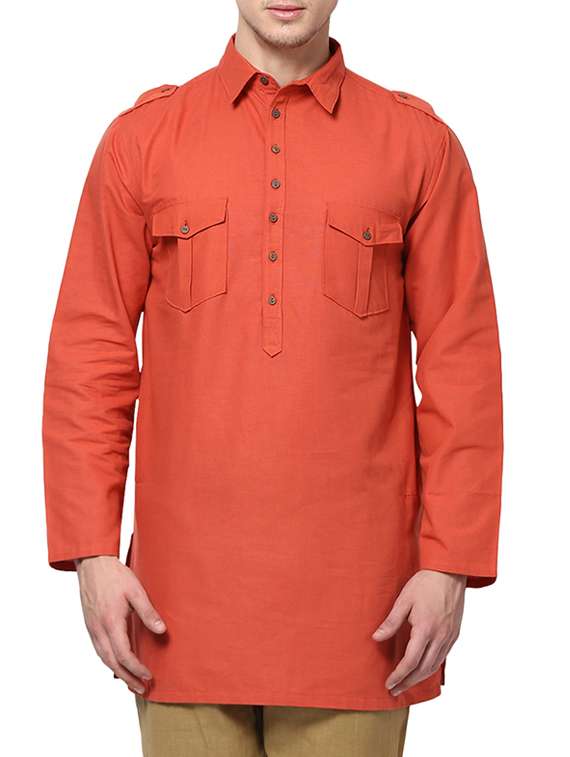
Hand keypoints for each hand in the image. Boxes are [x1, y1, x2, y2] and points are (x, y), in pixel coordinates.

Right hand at [75, 555, 166, 694]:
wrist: (92, 563)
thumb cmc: (115, 575)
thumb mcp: (135, 591)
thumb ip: (148, 612)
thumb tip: (162, 631)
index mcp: (110, 622)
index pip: (123, 655)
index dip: (136, 669)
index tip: (149, 677)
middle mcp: (98, 630)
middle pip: (112, 663)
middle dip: (127, 678)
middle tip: (142, 690)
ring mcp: (92, 628)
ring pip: (104, 658)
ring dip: (118, 673)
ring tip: (132, 683)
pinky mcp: (90, 625)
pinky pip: (99, 650)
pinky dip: (109, 662)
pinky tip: (118, 665)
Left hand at [371, 569, 465, 695]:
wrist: (450, 572)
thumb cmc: (426, 583)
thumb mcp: (404, 599)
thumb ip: (391, 621)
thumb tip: (376, 638)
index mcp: (425, 628)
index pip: (411, 661)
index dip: (399, 675)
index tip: (389, 683)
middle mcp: (440, 637)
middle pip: (423, 669)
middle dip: (408, 682)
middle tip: (395, 690)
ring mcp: (449, 637)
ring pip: (435, 666)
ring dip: (420, 678)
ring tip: (406, 683)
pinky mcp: (454, 634)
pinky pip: (442, 658)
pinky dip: (431, 668)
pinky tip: (422, 668)